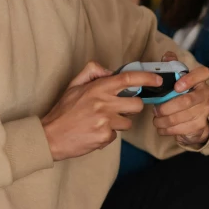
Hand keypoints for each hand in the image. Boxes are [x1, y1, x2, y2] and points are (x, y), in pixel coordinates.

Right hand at [40, 61, 162, 160]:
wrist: (51, 135)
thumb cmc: (63, 111)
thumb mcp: (74, 85)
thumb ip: (92, 72)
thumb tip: (110, 71)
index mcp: (98, 88)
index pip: (129, 78)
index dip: (147, 78)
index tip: (157, 80)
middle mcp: (104, 103)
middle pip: (137, 105)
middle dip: (132, 108)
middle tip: (119, 109)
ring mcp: (106, 121)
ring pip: (128, 123)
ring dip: (119, 123)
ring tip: (101, 123)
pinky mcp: (104, 136)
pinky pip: (115, 136)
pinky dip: (107, 135)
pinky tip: (94, 132)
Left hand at [153, 52, 208, 145]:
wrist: (194, 117)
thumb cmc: (182, 94)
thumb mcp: (177, 79)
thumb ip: (172, 66)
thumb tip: (167, 56)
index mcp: (200, 80)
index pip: (202, 73)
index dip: (190, 79)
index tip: (176, 87)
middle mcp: (206, 94)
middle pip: (187, 101)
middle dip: (167, 107)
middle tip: (155, 110)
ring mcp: (205, 110)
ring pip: (182, 117)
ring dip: (164, 120)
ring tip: (155, 120)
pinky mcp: (200, 125)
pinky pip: (182, 129)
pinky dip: (168, 130)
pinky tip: (161, 128)